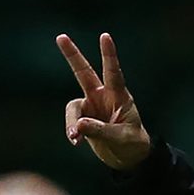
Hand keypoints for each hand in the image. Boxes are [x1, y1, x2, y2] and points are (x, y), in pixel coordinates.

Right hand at [56, 33, 150, 170]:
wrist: (128, 157)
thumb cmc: (132, 144)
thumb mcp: (121, 137)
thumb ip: (100, 130)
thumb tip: (78, 126)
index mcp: (119, 96)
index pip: (113, 73)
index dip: (109, 55)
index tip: (105, 36)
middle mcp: (103, 97)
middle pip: (84, 72)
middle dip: (72, 55)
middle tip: (61, 37)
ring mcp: (91, 106)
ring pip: (73, 108)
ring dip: (72, 122)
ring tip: (75, 138)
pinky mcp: (83, 119)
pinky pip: (72, 122)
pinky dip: (72, 131)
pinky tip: (76, 141)